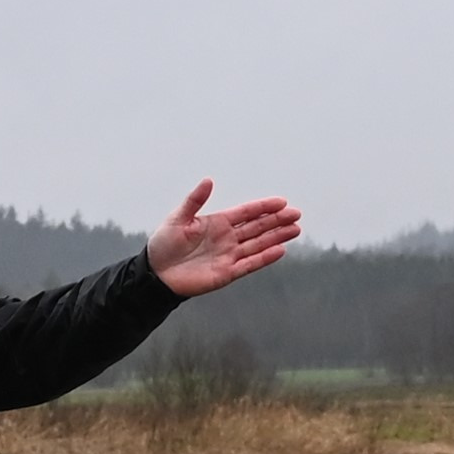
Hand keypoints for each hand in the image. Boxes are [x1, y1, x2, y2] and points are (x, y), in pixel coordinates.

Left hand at [145, 179, 302, 298]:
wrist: (156, 273)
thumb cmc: (163, 244)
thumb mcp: (178, 218)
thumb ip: (195, 200)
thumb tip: (209, 180)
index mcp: (217, 222)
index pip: (247, 213)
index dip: (264, 207)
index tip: (282, 202)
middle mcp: (227, 238)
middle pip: (258, 227)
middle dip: (277, 221)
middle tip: (296, 214)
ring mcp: (229, 255)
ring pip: (259, 244)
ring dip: (277, 237)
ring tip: (295, 230)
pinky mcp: (227, 273)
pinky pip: (250, 264)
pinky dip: (265, 258)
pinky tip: (280, 250)